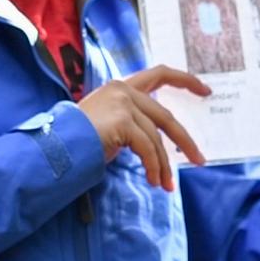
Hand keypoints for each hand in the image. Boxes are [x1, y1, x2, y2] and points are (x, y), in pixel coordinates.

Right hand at [78, 65, 208, 191]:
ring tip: (165, 186)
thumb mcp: (109, 126)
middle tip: (199, 160)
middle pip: (165, 117)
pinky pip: (147, 148)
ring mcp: (123, 103)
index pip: (159, 74)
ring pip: (156, 138)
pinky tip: (153, 181)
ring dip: (162, 165)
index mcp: (120, 87)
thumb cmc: (77, 141)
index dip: (184, 80)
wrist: (54, 148)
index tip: (205, 90)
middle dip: (185, 141)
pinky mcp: (123, 120)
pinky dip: (154, 167)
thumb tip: (159, 146)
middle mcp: (123, 90)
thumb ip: (131, 123)